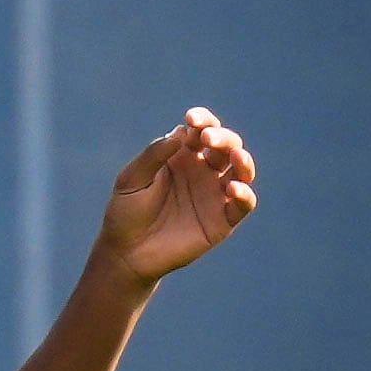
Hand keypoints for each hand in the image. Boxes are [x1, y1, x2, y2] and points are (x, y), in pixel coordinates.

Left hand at [97, 107, 257, 284]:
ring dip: (243, 160)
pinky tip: (233, 188)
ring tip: (236, 156)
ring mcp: (214, 194)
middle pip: (225, 145)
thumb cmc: (125, 211)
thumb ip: (154, 155)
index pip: (200, 130)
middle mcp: (201, 171)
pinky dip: (245, 194)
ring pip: (241, 170)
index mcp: (180, 156)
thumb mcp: (132, 179)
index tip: (192, 119)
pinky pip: (243, 204)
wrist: (126, 251)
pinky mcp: (222, 220)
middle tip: (207, 138)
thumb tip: (181, 132)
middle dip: (222, 137)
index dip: (202, 120)